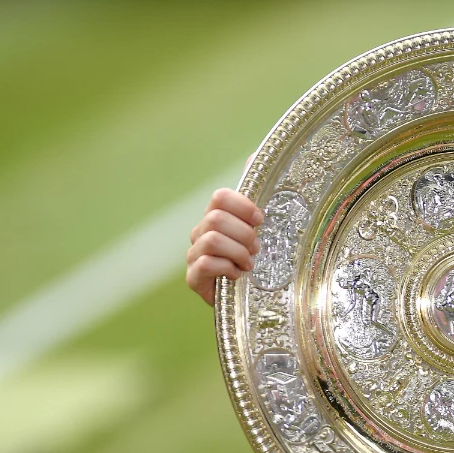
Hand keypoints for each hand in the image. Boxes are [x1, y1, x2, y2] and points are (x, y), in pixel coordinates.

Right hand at [186, 188, 263, 305]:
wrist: (245, 298)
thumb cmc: (254, 260)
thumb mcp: (260, 229)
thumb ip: (257, 195)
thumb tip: (255, 154)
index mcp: (217, 217)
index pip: (220, 196)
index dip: (243, 205)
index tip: (260, 220)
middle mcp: (201, 233)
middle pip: (216, 219)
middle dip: (244, 234)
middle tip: (257, 249)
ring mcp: (194, 255)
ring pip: (212, 240)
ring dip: (238, 253)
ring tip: (249, 264)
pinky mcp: (193, 278)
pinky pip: (205, 264)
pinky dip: (227, 269)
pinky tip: (237, 275)